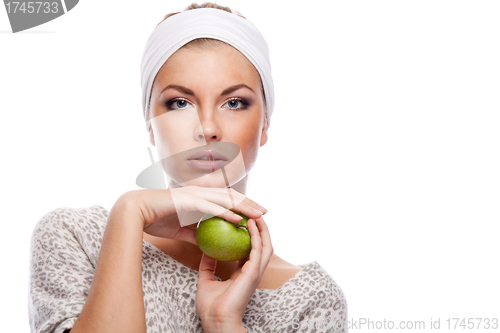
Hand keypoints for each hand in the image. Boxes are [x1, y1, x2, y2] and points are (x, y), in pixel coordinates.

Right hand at [117, 186, 266, 244]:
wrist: (136, 212)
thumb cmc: (156, 218)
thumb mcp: (181, 229)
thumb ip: (194, 234)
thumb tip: (205, 244)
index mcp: (199, 196)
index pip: (226, 198)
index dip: (243, 204)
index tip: (256, 213)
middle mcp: (200, 192)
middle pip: (231, 196)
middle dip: (250, 203)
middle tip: (265, 212)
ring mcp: (195, 195)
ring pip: (225, 199)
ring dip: (243, 207)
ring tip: (258, 215)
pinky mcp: (188, 201)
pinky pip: (211, 208)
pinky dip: (226, 213)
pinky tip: (238, 220)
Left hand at [195, 215, 272, 331]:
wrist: (215, 320)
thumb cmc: (211, 306)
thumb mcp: (206, 281)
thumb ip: (207, 266)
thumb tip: (205, 251)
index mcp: (244, 273)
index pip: (250, 249)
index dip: (249, 235)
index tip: (242, 221)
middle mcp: (252, 271)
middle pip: (263, 244)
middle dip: (261, 228)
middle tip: (253, 213)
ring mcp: (255, 271)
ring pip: (266, 244)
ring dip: (262, 228)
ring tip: (255, 213)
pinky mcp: (253, 272)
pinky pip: (257, 249)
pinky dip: (256, 235)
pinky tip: (249, 224)